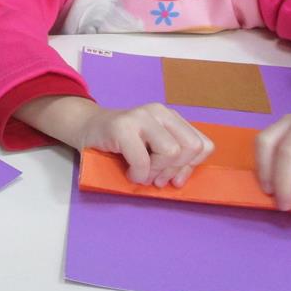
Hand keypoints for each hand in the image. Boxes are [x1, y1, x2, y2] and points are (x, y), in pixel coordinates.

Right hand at [77, 102, 214, 186]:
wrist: (87, 127)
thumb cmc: (122, 144)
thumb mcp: (154, 148)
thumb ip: (174, 159)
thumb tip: (180, 178)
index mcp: (172, 117)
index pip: (203, 145)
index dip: (191, 167)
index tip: (173, 176)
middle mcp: (160, 112)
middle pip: (191, 148)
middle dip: (173, 170)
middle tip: (155, 177)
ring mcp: (141, 116)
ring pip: (171, 152)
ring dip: (155, 172)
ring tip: (141, 173)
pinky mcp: (122, 126)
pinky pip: (143, 161)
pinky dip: (138, 175)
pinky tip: (129, 172)